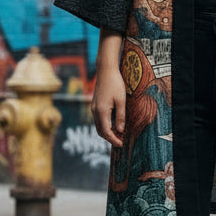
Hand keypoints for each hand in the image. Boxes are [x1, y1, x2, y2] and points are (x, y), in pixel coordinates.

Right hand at [92, 29, 126, 147]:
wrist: (106, 70)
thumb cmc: (115, 84)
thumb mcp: (121, 100)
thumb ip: (120, 116)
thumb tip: (120, 130)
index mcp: (101, 111)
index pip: (106, 132)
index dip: (114, 140)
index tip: (122, 144)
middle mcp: (95, 111)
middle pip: (100, 131)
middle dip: (110, 138)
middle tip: (121, 141)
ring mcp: (93, 107)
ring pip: (99, 126)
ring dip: (108, 132)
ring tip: (119, 134)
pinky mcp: (95, 104)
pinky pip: (99, 119)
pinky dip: (105, 125)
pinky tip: (114, 124)